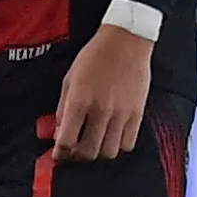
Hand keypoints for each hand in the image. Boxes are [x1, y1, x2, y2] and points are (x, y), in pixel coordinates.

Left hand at [52, 23, 153, 160]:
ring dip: (99, 152)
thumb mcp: (69, 79)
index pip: (67, 141)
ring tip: (95, 143)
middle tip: (75, 151)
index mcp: (80, 100)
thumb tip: (59, 132)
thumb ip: (62, 108)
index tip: (59, 156)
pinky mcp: (137, 113)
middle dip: (78, 156)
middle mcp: (101, 110)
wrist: (126, 40)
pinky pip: (128, 144)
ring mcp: (121, 113)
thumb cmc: (95, 56)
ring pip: (109, 152)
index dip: (60, 154)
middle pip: (88, 152)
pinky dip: (118, 146)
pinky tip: (112, 137)